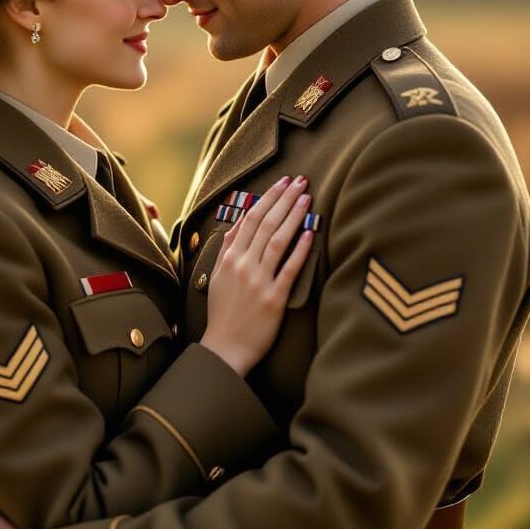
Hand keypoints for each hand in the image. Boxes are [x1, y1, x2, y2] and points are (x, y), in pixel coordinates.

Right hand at [200, 175, 314, 375]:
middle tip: (300, 180)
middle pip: (266, 223)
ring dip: (294, 216)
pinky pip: (288, 269)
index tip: (283, 182)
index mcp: (229, 258)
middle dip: (284, 198)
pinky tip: (311, 233)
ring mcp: (258, 281)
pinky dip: (300, 250)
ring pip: (277, 240)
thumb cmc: (223, 313)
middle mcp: (243, 265)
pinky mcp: (273, 299)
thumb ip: (228, 248)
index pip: (251, 218)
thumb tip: (239, 222)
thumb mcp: (218, 276)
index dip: (269, 197)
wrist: (225, 348)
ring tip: (307, 198)